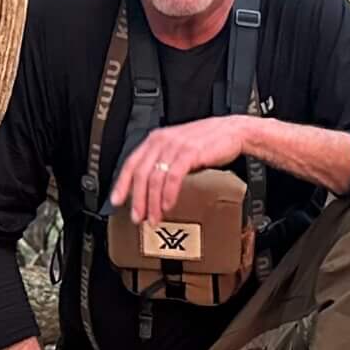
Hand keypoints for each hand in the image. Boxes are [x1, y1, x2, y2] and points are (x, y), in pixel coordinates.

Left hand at [110, 116, 255, 225]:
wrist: (232, 131)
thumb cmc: (207, 142)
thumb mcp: (178, 149)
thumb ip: (163, 163)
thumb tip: (149, 189)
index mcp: (156, 140)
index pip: (131, 163)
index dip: (121, 184)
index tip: (116, 201)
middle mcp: (162, 141)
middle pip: (140, 174)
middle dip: (137, 200)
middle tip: (138, 217)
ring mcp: (176, 146)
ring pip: (155, 178)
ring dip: (153, 202)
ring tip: (154, 217)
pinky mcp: (190, 152)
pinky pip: (173, 177)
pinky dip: (169, 194)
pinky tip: (168, 205)